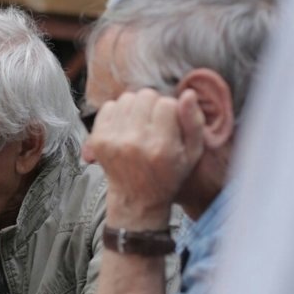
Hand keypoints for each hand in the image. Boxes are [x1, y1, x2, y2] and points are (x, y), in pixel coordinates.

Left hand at [82, 89, 203, 227]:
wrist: (136, 199)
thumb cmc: (168, 175)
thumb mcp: (192, 153)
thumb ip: (194, 122)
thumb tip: (188, 94)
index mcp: (161, 146)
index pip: (166, 103)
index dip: (171, 110)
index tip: (170, 123)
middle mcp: (135, 142)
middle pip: (145, 96)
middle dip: (153, 105)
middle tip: (155, 122)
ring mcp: (113, 141)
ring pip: (127, 98)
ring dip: (136, 107)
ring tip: (140, 124)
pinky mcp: (98, 140)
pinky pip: (108, 107)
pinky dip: (118, 112)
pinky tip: (126, 127)